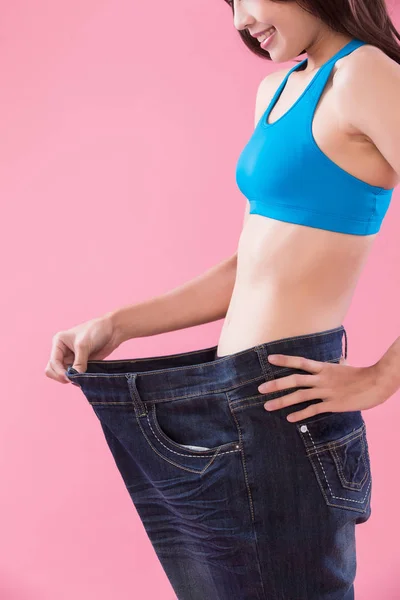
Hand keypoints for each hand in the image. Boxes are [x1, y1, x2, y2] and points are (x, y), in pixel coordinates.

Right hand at [44, 314, 119, 383]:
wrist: (112, 330)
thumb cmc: (96, 331)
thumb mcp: (84, 345)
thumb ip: (79, 363)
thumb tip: (75, 378)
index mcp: (59, 343)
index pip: (53, 362)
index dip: (59, 372)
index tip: (69, 378)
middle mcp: (63, 351)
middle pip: (54, 370)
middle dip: (61, 376)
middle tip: (73, 379)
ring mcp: (72, 358)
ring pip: (64, 374)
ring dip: (71, 378)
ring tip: (81, 378)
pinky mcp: (81, 364)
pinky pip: (75, 375)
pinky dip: (78, 378)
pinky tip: (85, 378)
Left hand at [258, 353, 386, 422]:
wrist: (376, 383)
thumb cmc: (362, 375)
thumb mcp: (347, 367)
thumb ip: (339, 364)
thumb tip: (340, 359)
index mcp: (324, 368)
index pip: (300, 362)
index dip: (284, 360)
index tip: (269, 359)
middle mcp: (322, 378)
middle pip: (294, 380)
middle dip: (276, 385)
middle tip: (260, 389)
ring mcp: (326, 392)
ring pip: (299, 396)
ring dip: (282, 401)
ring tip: (267, 406)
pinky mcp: (332, 404)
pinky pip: (313, 410)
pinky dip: (300, 414)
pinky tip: (289, 418)